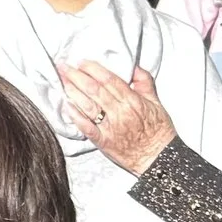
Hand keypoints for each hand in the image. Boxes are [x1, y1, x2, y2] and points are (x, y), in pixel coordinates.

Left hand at [56, 61, 178, 173]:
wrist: (160, 158)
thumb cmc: (159, 132)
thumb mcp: (157, 104)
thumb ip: (145, 83)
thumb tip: (134, 67)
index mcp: (133, 101)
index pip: (109, 80)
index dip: (93, 69)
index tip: (81, 62)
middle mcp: (120, 112)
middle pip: (94, 90)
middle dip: (76, 76)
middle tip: (63, 67)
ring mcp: (110, 127)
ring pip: (87, 105)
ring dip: (72, 92)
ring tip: (62, 82)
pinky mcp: (103, 141)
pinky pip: (86, 127)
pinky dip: (75, 116)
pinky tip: (66, 106)